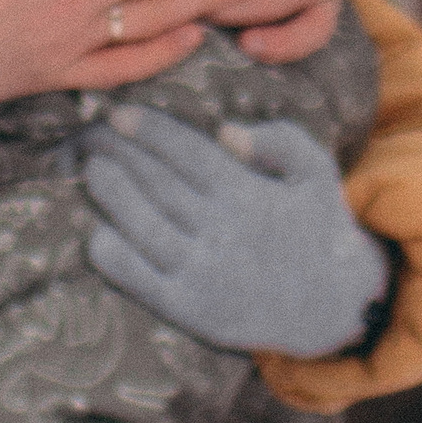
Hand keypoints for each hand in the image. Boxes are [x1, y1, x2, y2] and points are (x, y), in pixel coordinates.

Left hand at [84, 106, 392, 357]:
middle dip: (119, 153)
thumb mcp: (317, 174)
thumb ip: (282, 141)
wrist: (330, 308)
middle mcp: (223, 234)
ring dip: (110, 193)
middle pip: (157, 184)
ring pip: (141, 226)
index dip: (149, 131)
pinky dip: (111, 252)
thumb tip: (226, 131)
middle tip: (92, 133)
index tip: (119, 113)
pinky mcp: (189, 309)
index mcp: (250, 197)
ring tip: (91, 167)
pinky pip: (137, 278)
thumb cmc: (315, 227)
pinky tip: (99, 229)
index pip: (188, 154)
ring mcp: (203, 274)